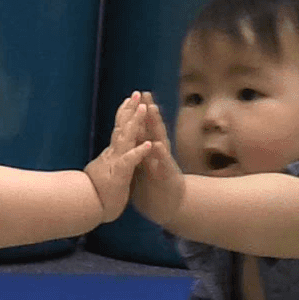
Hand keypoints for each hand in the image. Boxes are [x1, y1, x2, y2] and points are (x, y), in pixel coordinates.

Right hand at [83, 91, 155, 223]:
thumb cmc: (94, 196)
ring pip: (125, 139)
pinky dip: (138, 153)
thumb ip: (103, 165)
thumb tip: (99, 162)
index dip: (124, 114)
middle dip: (129, 110)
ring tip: (143, 108)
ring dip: (135, 123)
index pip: (118, 130)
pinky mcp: (119, 176)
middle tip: (136, 93)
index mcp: (111, 155)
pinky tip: (147, 145)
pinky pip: (129, 162)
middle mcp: (112, 155)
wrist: (86, 210)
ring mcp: (115, 163)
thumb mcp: (100, 175)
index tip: (129, 99)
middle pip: (121, 128)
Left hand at [129, 92, 185, 227]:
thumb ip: (137, 150)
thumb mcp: (142, 164)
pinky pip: (163, 163)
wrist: (168, 205)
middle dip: (149, 111)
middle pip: (152, 128)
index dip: (138, 113)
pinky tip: (157, 144)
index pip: (143, 128)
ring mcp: (163, 162)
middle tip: (145, 94)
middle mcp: (157, 152)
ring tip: (154, 109)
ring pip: (160, 140)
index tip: (133, 96)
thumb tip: (129, 136)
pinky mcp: (167, 175)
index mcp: (148, 149)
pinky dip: (160, 154)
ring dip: (157, 125)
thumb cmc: (154, 184)